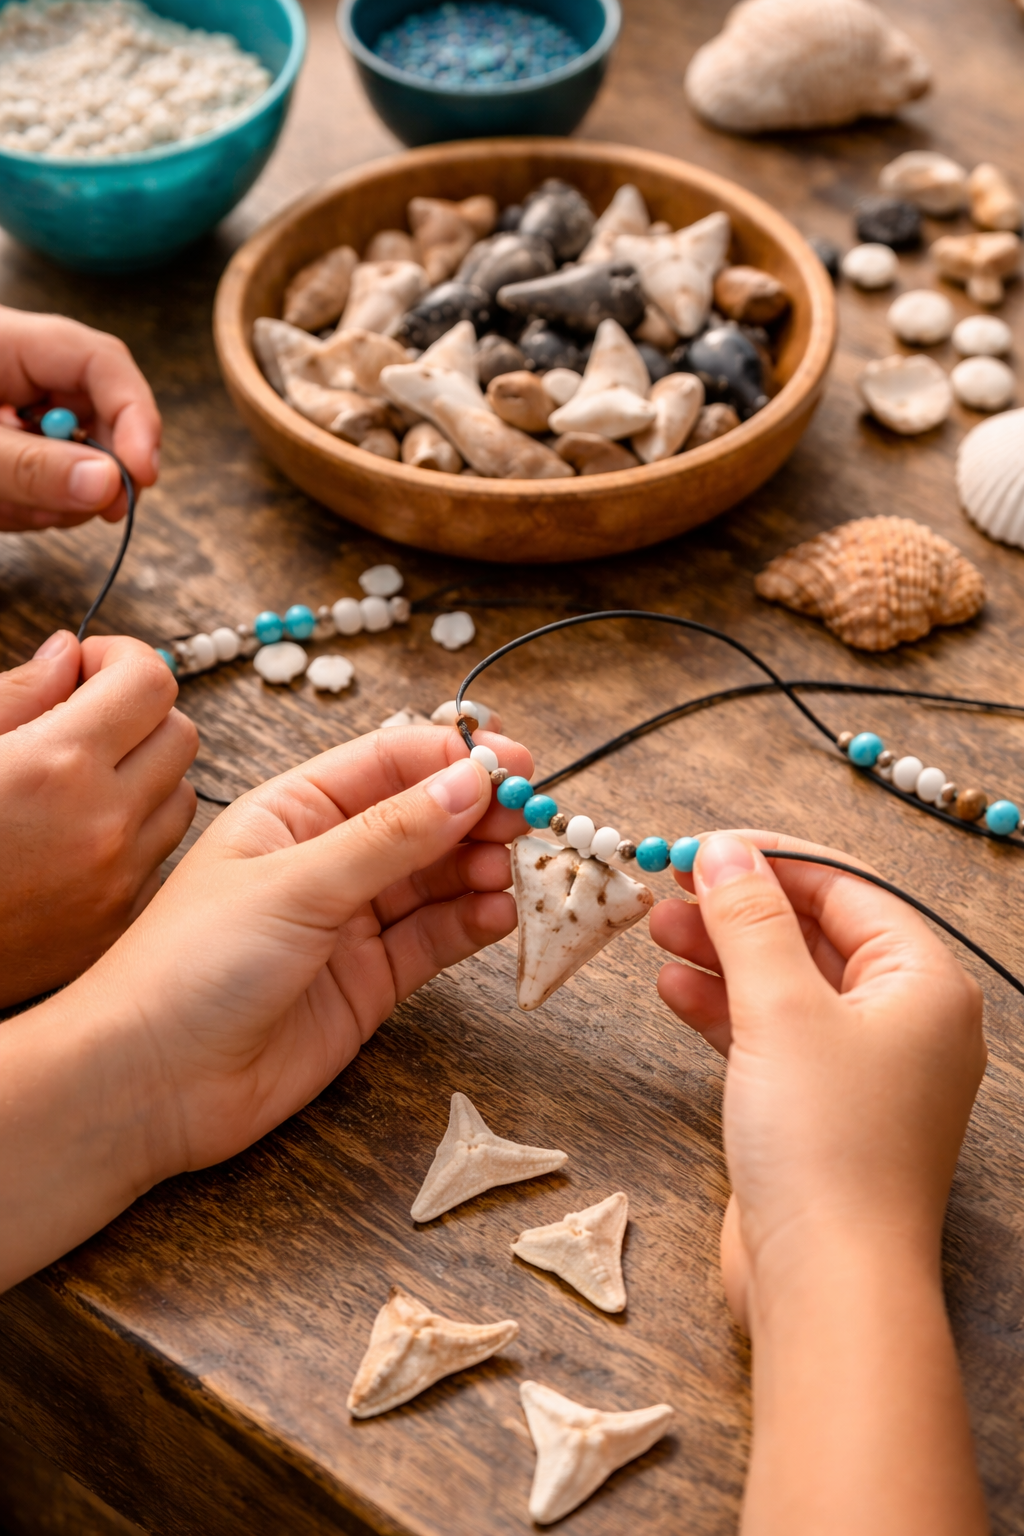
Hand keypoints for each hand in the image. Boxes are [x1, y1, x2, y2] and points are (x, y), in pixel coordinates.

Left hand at [0, 306, 159, 529]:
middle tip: (104, 512)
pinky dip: (33, 508)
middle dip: (101, 470)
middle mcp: (21, 374)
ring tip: (8, 506)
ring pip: (78, 459)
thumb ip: (29, 465)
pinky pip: (48, 484)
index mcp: (8, 343)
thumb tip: (109, 484)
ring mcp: (16, 415)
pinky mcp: (12, 450)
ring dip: (57, 499)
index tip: (143, 472)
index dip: (135, 416)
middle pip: (100, 414)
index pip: (100, 362)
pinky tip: (3, 506)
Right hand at [0, 631, 197, 1005]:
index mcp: (56, 765)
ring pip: (180, 799)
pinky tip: (75, 842)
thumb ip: (16, 694)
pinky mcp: (112, 928)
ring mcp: (116, 883)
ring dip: (146, 777)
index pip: (151, 681)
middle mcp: (102, 824)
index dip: (121, 659)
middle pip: (181, 735)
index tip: (88, 669)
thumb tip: (67, 654)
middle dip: (139, 714)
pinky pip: (159, 862)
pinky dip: (133, 840)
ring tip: (81, 784)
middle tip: (86, 720)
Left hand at [0, 727, 530, 1288]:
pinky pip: (437, 938)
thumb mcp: (296, 883)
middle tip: (528, 818)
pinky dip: (473, 922)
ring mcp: (352, 921)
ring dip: (482, 868)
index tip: (514, 762)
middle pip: (425, 817)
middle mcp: (328, 858)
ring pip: (439, 877)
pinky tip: (497, 915)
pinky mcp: (372, 980)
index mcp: (294, 811)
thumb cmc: (191, 967)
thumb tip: (469, 781)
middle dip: (479, 812)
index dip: (455, 756)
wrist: (151, 1085)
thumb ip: (391, 836)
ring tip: (508, 872)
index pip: (390, 762)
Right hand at [650, 830, 984, 1318]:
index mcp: (924, 984)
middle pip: (813, 933)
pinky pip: (770, 1036)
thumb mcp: (781, 1008)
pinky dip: (723, 1009)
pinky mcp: (819, 1110)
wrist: (826, 1282)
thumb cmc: (828, 1143)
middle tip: (668, 886)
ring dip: (721, 954)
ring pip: (785, 984)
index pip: (846, 888)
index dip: (771, 859)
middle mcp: (904, 1021)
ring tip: (655, 928)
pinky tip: (670, 989)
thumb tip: (723, 850)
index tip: (701, 845)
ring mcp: (862, 1070)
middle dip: (738, 908)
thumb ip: (749, 921)